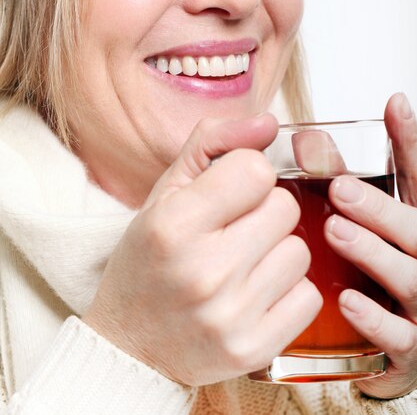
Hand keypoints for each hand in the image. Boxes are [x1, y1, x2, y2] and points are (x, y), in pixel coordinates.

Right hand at [83, 114, 321, 385]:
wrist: (132, 347)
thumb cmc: (149, 262)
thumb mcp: (165, 193)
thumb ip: (212, 143)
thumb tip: (269, 124)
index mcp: (174, 224)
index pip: (256, 170)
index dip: (246, 175)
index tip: (228, 193)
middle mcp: (203, 271)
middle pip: (284, 207)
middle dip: (264, 212)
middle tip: (233, 231)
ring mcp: (230, 315)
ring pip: (300, 251)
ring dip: (276, 252)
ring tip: (242, 266)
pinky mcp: (253, 350)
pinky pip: (308, 296)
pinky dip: (287, 292)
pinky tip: (254, 296)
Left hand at [324, 92, 416, 398]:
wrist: (408, 344)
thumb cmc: (386, 275)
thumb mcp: (378, 226)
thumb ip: (352, 187)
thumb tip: (308, 139)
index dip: (410, 142)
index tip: (394, 105)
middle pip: (416, 229)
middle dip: (381, 208)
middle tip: (341, 189)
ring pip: (409, 278)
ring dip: (373, 253)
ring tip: (337, 230)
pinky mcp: (413, 349)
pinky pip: (400, 338)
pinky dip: (375, 320)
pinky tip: (346, 300)